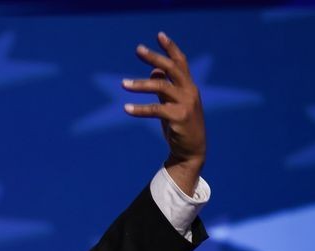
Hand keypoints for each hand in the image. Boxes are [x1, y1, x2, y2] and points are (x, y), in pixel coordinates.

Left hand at [122, 32, 205, 196]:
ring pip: (162, 86)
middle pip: (172, 68)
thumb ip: (165, 86)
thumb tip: (154, 70)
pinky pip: (156, 110)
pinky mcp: (179, 118)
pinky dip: (140, 109)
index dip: (170, 47)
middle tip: (137, 49)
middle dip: (155, 56)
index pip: (180, 62)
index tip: (159, 35)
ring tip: (123, 84)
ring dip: (140, 84)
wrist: (191, 150)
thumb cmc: (180, 125)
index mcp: (189, 86)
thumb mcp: (172, 103)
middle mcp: (190, 91)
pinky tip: (126, 109)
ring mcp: (186, 104)